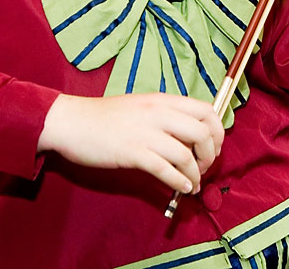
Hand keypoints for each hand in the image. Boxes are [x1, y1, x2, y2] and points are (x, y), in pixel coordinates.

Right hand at [37, 92, 224, 193]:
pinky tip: (182, 188)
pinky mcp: (132, 153)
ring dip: (196, 173)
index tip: (214, 145)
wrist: (71, 122)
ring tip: (193, 183)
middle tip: (205, 166)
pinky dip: (179, 181)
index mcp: (162, 100)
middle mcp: (158, 113)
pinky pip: (165, 169)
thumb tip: (189, 134)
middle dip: (211, 154)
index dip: (218, 130)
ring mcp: (145, 133)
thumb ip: (165, 116)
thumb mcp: (141, 107)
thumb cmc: (104, 117)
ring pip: (186, 154)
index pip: (206, 109)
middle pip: (203, 132)